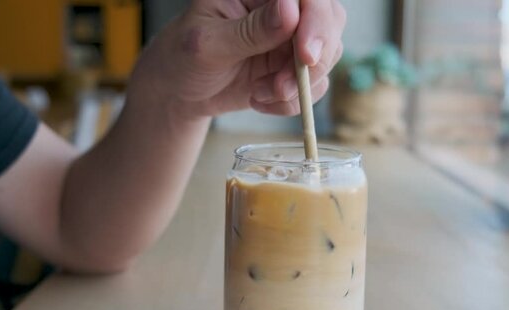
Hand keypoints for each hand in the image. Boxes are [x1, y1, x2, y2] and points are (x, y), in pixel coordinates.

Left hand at [131, 0, 345, 118]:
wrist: (181, 91)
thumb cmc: (184, 57)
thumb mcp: (208, 44)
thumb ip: (249, 30)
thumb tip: (290, 12)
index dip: (315, 19)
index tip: (304, 55)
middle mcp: (282, 8)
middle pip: (328, 19)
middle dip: (313, 58)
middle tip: (282, 86)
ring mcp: (292, 38)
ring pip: (327, 55)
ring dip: (297, 84)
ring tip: (259, 93)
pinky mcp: (294, 68)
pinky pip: (314, 86)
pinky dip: (289, 101)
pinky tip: (258, 99)